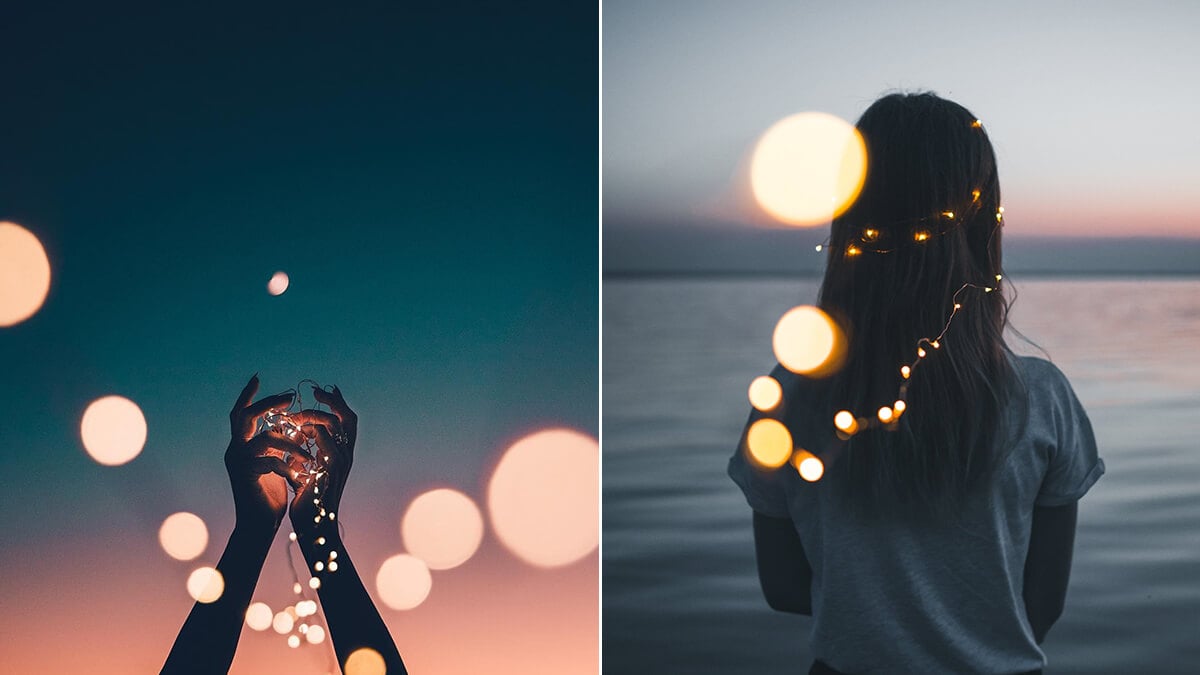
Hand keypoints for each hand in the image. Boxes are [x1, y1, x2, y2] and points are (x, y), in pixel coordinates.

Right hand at [225, 375, 311, 534]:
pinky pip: (270, 461)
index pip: (240, 414)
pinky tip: (299, 477)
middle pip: (244, 415)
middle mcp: (234, 450)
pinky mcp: (245, 476)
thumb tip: (291, 426)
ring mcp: (237, 463)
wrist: (259, 526)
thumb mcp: (276, 464)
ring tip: (310, 458)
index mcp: (241, 446)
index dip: (248, 395)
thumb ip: (279, 446)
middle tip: (290, 398)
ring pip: (265, 438)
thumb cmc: (270, 496)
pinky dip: (289, 466)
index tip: (257, 377)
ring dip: (292, 445)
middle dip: (267, 403)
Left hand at [287, 385, 356, 537]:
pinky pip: (325, 441)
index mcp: (343, 454)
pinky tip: (297, 430)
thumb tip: (296, 431)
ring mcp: (341, 462)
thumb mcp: (306, 468)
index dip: (338, 403)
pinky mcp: (331, 470)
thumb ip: (305, 449)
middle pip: (348, 417)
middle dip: (333, 401)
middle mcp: (347, 455)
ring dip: (314, 415)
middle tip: (316, 391)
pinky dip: (311, 431)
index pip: (347, 421)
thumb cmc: (308, 500)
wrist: (313, 526)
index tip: (324, 390)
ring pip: (335, 426)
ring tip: (296, 415)